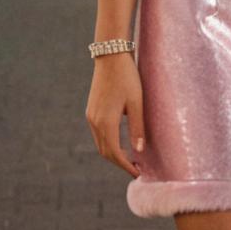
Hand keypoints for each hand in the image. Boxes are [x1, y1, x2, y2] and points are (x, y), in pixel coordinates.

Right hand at [85, 53, 144, 177]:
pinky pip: (98, 133)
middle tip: (135, 168)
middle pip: (105, 152)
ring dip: (113, 154)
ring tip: (130, 157)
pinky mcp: (91, 110)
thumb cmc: (127, 77)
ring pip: (100, 143)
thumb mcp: (136, 102)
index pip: (115, 153)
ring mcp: (91, 116)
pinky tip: (120, 141)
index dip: (126, 166)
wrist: (110, 56)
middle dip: (119, 163)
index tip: (137, 173)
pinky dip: (108, 142)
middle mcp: (95, 122)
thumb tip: (139, 150)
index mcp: (106, 122)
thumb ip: (137, 127)